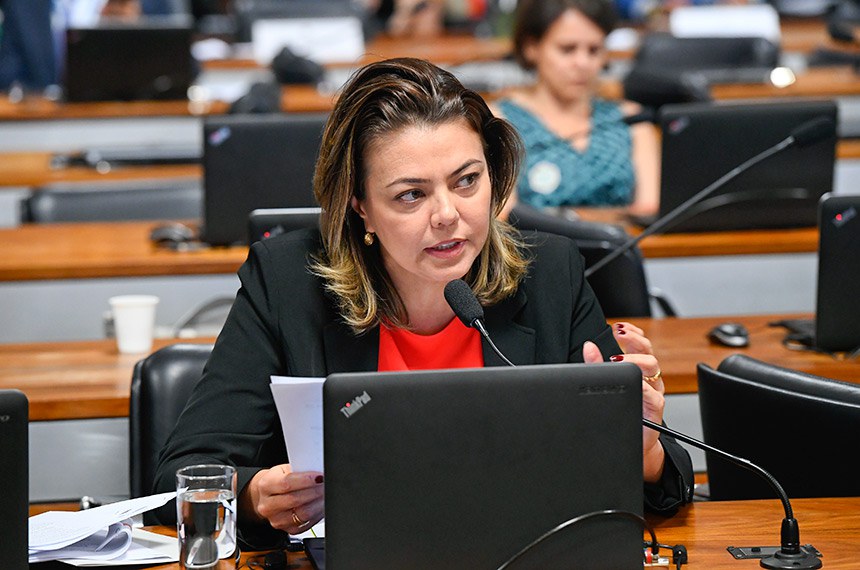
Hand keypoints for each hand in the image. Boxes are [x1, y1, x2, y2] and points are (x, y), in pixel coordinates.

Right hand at [241, 464, 324, 533]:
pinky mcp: (288, 530)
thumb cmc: (279, 479)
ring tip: (326, 494)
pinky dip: (318, 513)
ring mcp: (277, 520)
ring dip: (319, 503)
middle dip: (315, 491)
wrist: (269, 496)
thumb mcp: (285, 469)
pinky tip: (322, 504)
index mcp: (266, 486)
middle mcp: (268, 506)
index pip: (287, 483)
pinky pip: (307, 523)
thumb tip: (319, 473)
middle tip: (326, 484)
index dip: (306, 480)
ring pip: (303, 514)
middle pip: (295, 500)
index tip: (320, 476)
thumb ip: (299, 470)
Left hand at [583, 322, 664, 480]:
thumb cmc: (618, 412)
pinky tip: (632, 383)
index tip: (619, 326)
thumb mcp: (606, 385)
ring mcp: (653, 393)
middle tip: (620, 335)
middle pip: (647, 352)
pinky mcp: (654, 411)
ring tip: (618, 358)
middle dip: (634, 340)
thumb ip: (597, 365)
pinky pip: (653, 396)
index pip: (639, 345)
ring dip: (635, 360)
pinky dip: (642, 387)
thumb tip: (588, 346)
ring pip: (653, 368)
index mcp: (637, 370)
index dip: (632, 333)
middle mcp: (648, 379)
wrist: (631, 443)